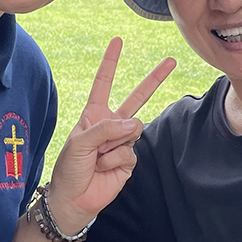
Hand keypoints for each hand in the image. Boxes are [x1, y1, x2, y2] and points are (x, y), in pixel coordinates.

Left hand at [46, 37, 175, 232]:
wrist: (73, 200)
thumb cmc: (68, 169)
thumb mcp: (79, 142)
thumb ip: (106, 128)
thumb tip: (134, 123)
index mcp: (94, 114)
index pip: (104, 83)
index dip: (110, 62)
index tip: (118, 41)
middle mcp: (110, 124)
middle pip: (136, 97)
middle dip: (154, 79)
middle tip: (172, 61)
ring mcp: (122, 141)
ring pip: (133, 129)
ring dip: (113, 143)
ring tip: (98, 158)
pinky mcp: (129, 159)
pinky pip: (130, 151)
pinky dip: (116, 159)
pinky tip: (104, 168)